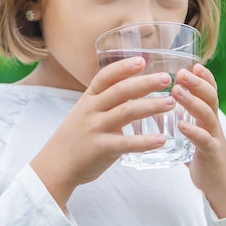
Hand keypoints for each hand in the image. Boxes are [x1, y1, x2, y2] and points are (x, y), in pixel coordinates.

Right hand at [31, 57, 175, 208]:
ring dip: (151, 106)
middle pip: (121, 91)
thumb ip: (110, 99)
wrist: (55, 166)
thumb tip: (142, 85)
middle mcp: (91, 109)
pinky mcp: (101, 148)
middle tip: (166, 79)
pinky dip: (146, 141)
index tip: (142, 60)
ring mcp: (96, 128)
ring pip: (127, 112)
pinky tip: (162, 139)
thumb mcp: (88, 112)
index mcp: (89, 98)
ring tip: (171, 103)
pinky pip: (127, 143)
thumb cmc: (76, 136)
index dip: (124, 67)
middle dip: (145, 83)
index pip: (106, 76)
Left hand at [172, 64, 225, 217]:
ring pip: (208, 114)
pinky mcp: (211, 154)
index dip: (204, 77)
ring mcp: (214, 137)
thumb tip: (151, 101)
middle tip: (181, 73)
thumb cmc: (200, 151)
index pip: (210, 90)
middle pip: (210, 97)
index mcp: (208, 114)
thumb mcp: (192, 129)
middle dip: (197, 83)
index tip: (193, 64)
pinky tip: (181, 125)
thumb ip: (177, 116)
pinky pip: (205, 140)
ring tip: (176, 91)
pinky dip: (193, 131)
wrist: (219, 181)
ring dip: (192, 101)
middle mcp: (213, 122)